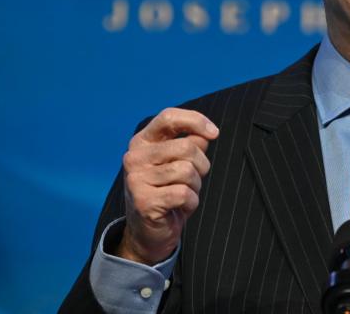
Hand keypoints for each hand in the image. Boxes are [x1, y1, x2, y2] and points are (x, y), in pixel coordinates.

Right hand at [116, 108, 219, 264]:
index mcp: (142, 142)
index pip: (168, 117)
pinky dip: (191, 202)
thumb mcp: (178, 163)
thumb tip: (206, 134)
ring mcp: (136, 180)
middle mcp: (134, 157)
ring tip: (183, 194)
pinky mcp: (144, 201)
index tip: (214, 133)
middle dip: (201, 165)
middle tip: (193, 180)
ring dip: (195, 186)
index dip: (195, 121)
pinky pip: (184, 193)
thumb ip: (190, 144)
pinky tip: (179, 208)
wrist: (148, 233)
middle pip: (186, 147)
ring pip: (187, 171)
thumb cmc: (168, 191)